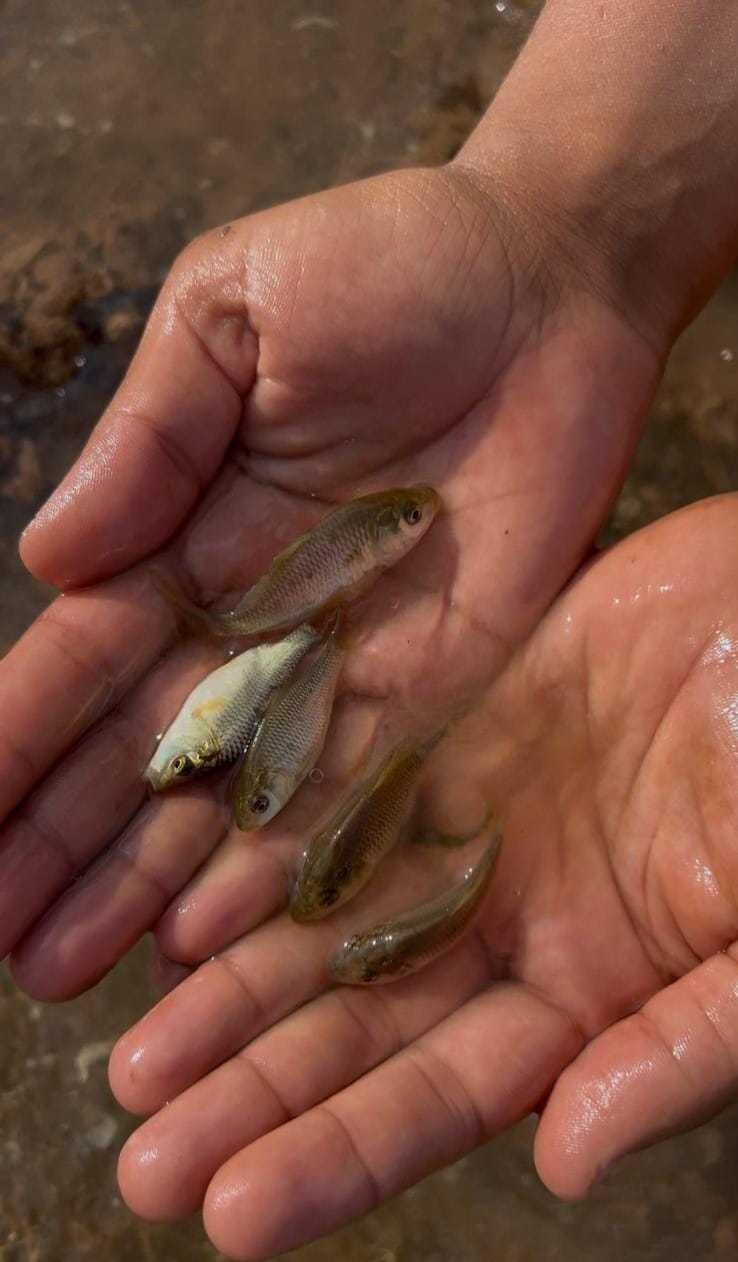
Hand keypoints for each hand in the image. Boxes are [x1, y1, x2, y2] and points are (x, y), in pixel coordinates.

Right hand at [3, 160, 659, 994]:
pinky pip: (353, 788)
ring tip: (68, 969)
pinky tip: (216, 936)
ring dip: (148, 883)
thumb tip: (48, 560)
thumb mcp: (233, 307)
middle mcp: (251, 615)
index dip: (16, 745)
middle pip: (139, 752)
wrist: (549, 280)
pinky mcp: (440, 681)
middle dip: (61, 844)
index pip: (81, 661)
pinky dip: (283, 863)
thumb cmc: (385, 260)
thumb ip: (148, 435)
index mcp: (182, 527)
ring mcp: (343, 659)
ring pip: (228, 794)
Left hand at [106, 495, 737, 1259]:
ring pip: (330, 921)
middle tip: (143, 1157)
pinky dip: (265, 850)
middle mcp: (514, 921)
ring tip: (131, 1053)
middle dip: (255, 1092)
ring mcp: (476, 824)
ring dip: (234, 988)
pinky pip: (340, 798)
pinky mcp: (455, 732)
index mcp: (590, 988)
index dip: (341, 1155)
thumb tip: (566, 1161)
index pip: (444, 1094)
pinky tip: (182, 901)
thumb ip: (684, 1044)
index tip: (234, 1215)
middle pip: (361, 1024)